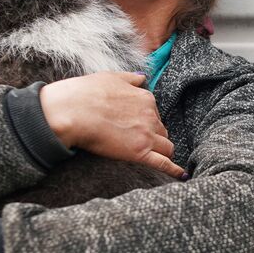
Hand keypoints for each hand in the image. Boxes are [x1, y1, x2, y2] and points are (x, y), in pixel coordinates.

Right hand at [39, 72, 186, 178]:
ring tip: (153, 155)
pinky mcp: (139, 153)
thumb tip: (143, 78)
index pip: (155, 112)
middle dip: (153, 135)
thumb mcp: (111, 77)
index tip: (135, 124)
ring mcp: (146, 135)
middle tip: (137, 140)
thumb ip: (130, 78)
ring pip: (166, 146)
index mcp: (145, 98)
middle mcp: (150, 116)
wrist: (72, 111)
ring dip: (161, 150)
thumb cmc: (86, 94)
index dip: (146, 120)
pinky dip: (174, 170)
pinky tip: (181, 175)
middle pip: (161, 129)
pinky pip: (163, 163)